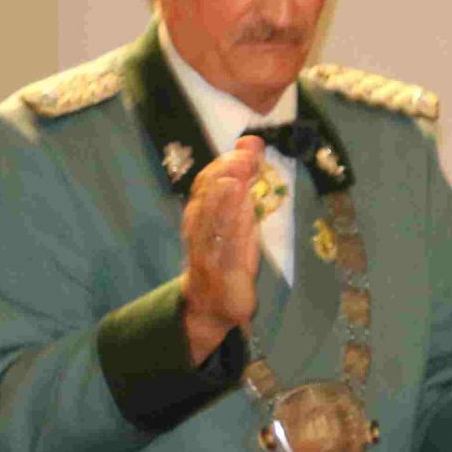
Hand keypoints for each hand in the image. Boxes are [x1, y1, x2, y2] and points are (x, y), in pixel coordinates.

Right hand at [179, 136, 266, 362]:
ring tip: (237, 178)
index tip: (247, 145)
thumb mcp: (237, 218)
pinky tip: (243, 214)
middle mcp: (199, 229)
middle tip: (246, 157)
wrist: (210, 305)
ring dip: (225, 199)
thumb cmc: (225, 255)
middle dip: (226, 174)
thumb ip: (243, 185)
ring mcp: (208, 251)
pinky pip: (227, 248)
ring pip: (213, 222)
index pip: (207, 183)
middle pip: (208, 198)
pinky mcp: (224, 271)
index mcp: (200, 214)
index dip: (225, 162)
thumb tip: (251, 147)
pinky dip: (232, 230)